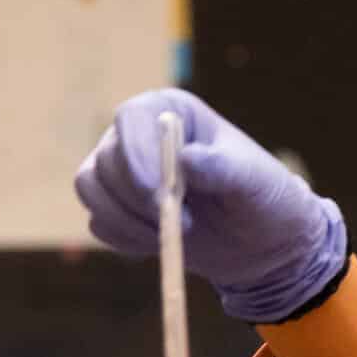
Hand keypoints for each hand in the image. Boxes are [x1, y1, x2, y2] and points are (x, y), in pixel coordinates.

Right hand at [74, 88, 347, 321]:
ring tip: (178, 235)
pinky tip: (162, 244)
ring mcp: (123, 171)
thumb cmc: (265, 200)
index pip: (131, 117)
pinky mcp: (117, 207)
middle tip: (188, 224)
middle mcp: (138, 136)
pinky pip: (98, 222)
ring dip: (129, 221)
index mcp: (171, 113)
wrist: (264, 243)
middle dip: (140, 199)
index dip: (136, 153)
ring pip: (91, 189)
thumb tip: (186, 159)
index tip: (158, 193)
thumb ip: (224, 167)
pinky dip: (125, 239)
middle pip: (107, 159)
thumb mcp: (256, 182)